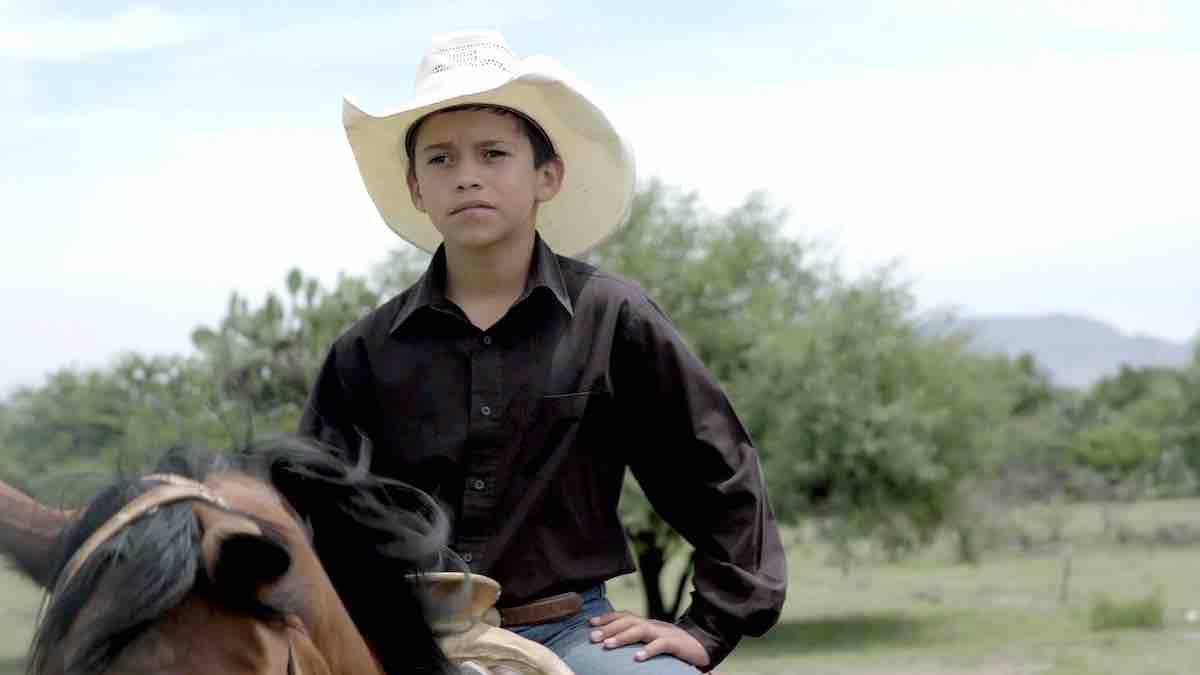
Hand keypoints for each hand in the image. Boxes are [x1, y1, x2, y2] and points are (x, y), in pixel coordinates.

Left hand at [588, 610, 710, 667]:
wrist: (702, 646)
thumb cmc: (673, 646)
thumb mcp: (652, 639)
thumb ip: (637, 638)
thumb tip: (612, 642)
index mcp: (646, 623)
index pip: (624, 615)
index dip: (607, 617)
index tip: (590, 623)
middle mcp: (653, 625)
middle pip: (628, 620)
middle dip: (609, 628)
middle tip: (593, 638)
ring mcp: (664, 632)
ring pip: (641, 630)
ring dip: (623, 637)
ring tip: (608, 645)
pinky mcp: (675, 643)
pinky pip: (661, 645)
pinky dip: (648, 650)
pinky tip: (637, 658)